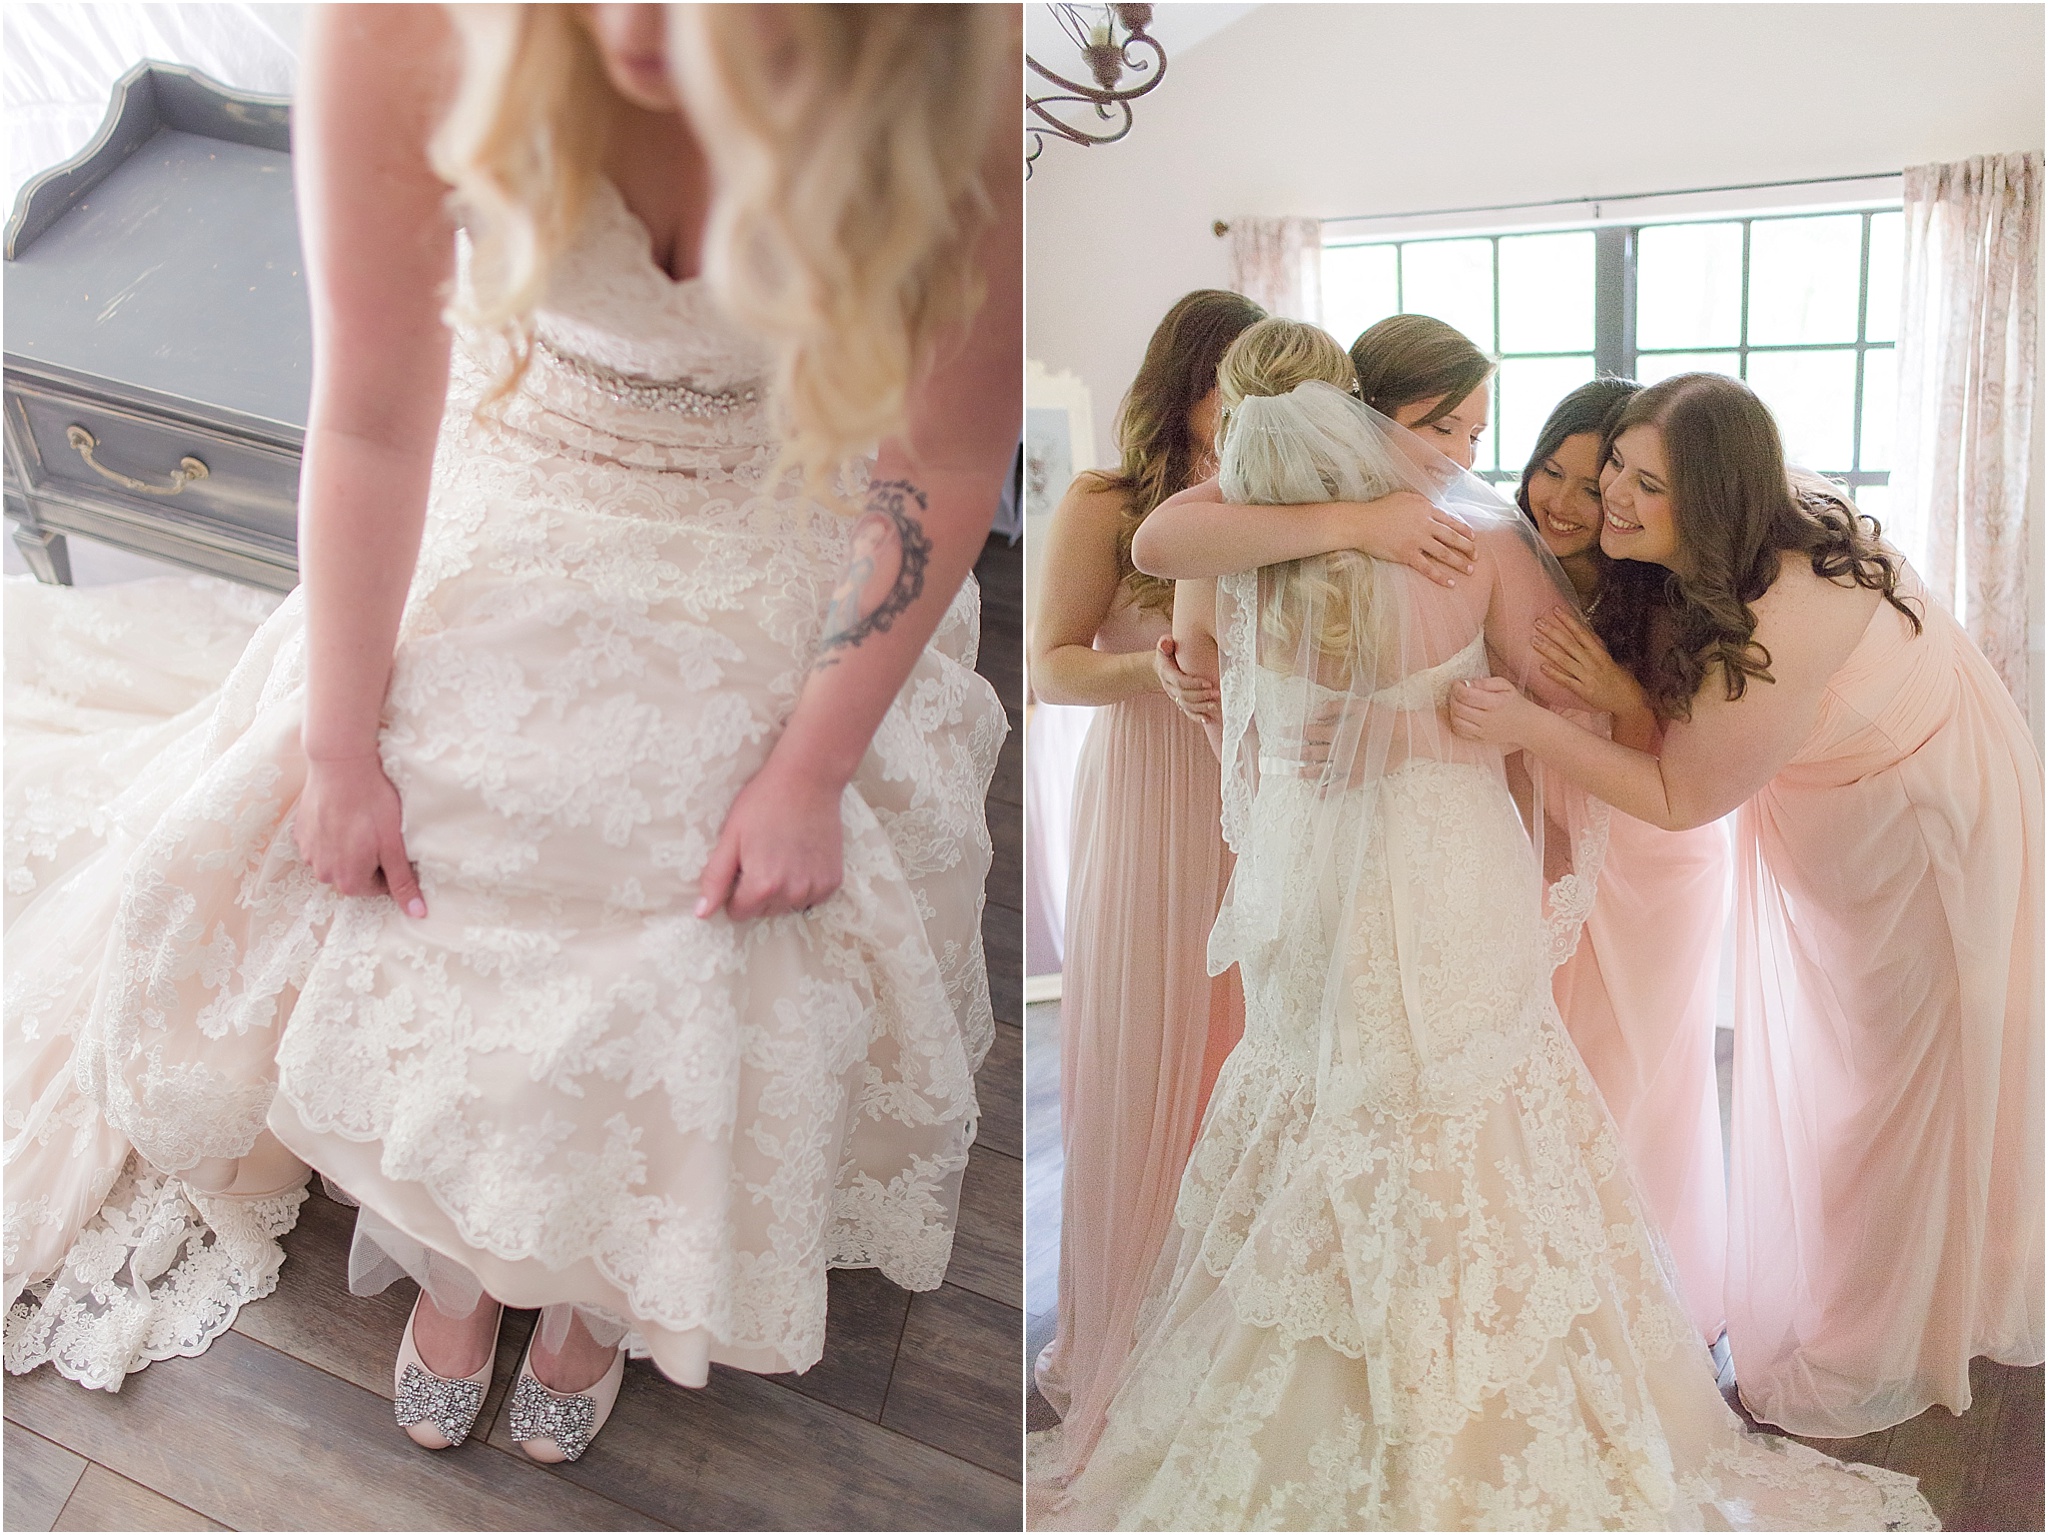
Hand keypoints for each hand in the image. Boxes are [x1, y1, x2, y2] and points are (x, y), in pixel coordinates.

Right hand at [294, 751, 425, 914]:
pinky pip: (322, 843)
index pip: (380, 887)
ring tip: (362, 821)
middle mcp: (323, 874)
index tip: (398, 847)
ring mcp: (308, 853)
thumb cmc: (372, 805)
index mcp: (349, 882)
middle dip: (371, 859)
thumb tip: (417, 914)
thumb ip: (403, 882)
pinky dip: (334, 834)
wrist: (340, 766)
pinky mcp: (301, 833)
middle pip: (356, 874)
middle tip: (381, 832)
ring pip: (338, 859)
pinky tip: (345, 814)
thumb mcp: (394, 845)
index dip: (393, 867)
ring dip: (351, 847)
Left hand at [696, 756, 844, 920]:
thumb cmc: (763, 803)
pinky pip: (812, 897)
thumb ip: (715, 879)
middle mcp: (792, 893)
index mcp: (762, 886)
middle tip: (763, 854)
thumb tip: (701, 914)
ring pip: (788, 906)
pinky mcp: (833, 881)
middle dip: (758, 891)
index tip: (742, 865)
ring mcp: (816, 888)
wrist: (808, 779)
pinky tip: (801, 856)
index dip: (735, 891)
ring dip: (782, 889)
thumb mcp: (731, 838)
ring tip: (783, 853)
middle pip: (764, 911)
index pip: (739, 913)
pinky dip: (804, 883)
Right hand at [1154, 636, 1218, 722]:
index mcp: (1166, 673)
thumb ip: (1165, 643)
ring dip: (1201, 707)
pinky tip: (1207, 719)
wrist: (1163, 664)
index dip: (1194, 684)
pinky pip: (1187, 712)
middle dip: (1201, 696)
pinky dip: (1197, 717)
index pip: (1179, 681)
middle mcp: (1169, 687)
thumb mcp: (1165, 645)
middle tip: (1217, 693)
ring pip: (1186, 706)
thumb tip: (1166, 642)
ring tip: (1215, 705)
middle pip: (1184, 696)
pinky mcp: (1180, 702)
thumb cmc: (1169, 651)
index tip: (1209, 683)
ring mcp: (1174, 696)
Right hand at [1347, 491, 1476, 586]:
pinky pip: (1427, 567)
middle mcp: (1424, 524)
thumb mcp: (1404, 498)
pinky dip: (1440, 576)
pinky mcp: (1407, 554)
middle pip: (1452, 537)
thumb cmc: (1379, 509)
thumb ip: (1420, 504)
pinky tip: (1450, 582)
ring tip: (1470, 569)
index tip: (1473, 537)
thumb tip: (1432, 509)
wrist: (1361, 522)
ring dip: (1459, 562)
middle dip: (1467, 547)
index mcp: (1425, 508)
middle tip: (1477, 556)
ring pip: (1444, 553)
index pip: (1450, 520)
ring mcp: (1417, 540)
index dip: (1464, 530)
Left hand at [1449, 676, 1536, 747]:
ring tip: (1458, 702)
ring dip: (1452, 710)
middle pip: (1458, 708)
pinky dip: (1455, 722)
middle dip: (1452, 697)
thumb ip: (1485, 682)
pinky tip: (1461, 715)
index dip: (1457, 687)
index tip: (1457, 683)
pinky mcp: (1480, 740)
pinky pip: (1459, 732)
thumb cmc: (1514, 702)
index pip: (1466, 695)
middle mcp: (1488, 720)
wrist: (1526, 725)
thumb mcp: (1505, 685)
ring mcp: (1483, 732)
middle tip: (1456, 692)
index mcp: (1495, 703)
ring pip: (1456, 721)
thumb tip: (1466, 683)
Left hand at [1531, 607, 1647, 717]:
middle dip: (1553, 632)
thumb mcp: (1610, 661)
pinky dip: (1554, 673)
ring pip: (1564, 660)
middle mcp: (1593, 662)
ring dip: (1548, 650)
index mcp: (1600, 653)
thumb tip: (1585, 638)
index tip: (1556, 610)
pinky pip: (1566, 680)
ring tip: (1534, 641)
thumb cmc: (1621, 681)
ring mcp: (1587, 676)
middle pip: (1569, 644)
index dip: (1568, 621)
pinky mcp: (1584, 690)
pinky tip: (1541, 667)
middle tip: (1538, 622)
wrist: (1629, 701)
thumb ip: (1596, 651)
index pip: (1581, 632)